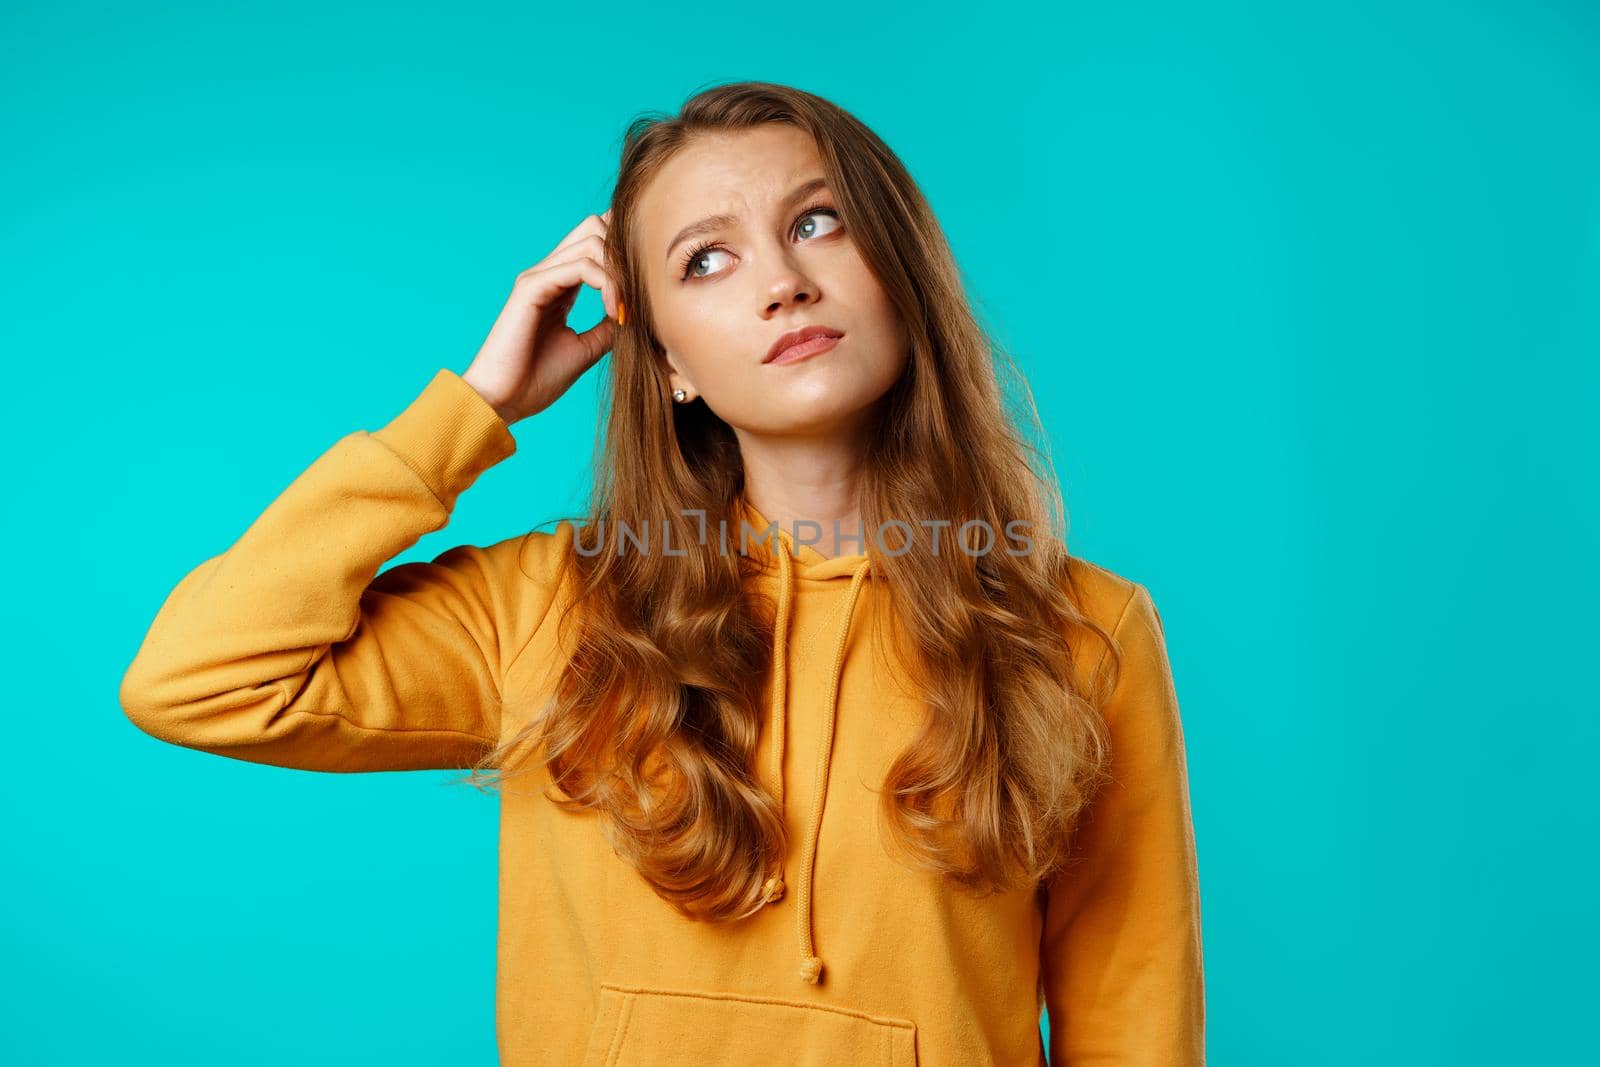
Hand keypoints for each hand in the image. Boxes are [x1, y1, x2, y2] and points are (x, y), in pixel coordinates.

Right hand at [462, 209, 619, 424]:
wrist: (504, 401)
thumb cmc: (537, 380)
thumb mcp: (586, 349)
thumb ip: (607, 325)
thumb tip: (635, 312)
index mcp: (560, 285)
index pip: (596, 242)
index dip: (625, 256)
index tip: (644, 297)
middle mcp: (548, 273)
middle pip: (594, 225)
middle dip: (624, 253)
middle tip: (638, 294)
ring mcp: (538, 276)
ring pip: (592, 240)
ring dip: (619, 271)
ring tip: (625, 309)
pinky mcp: (531, 287)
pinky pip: (580, 266)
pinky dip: (607, 284)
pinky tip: (614, 313)